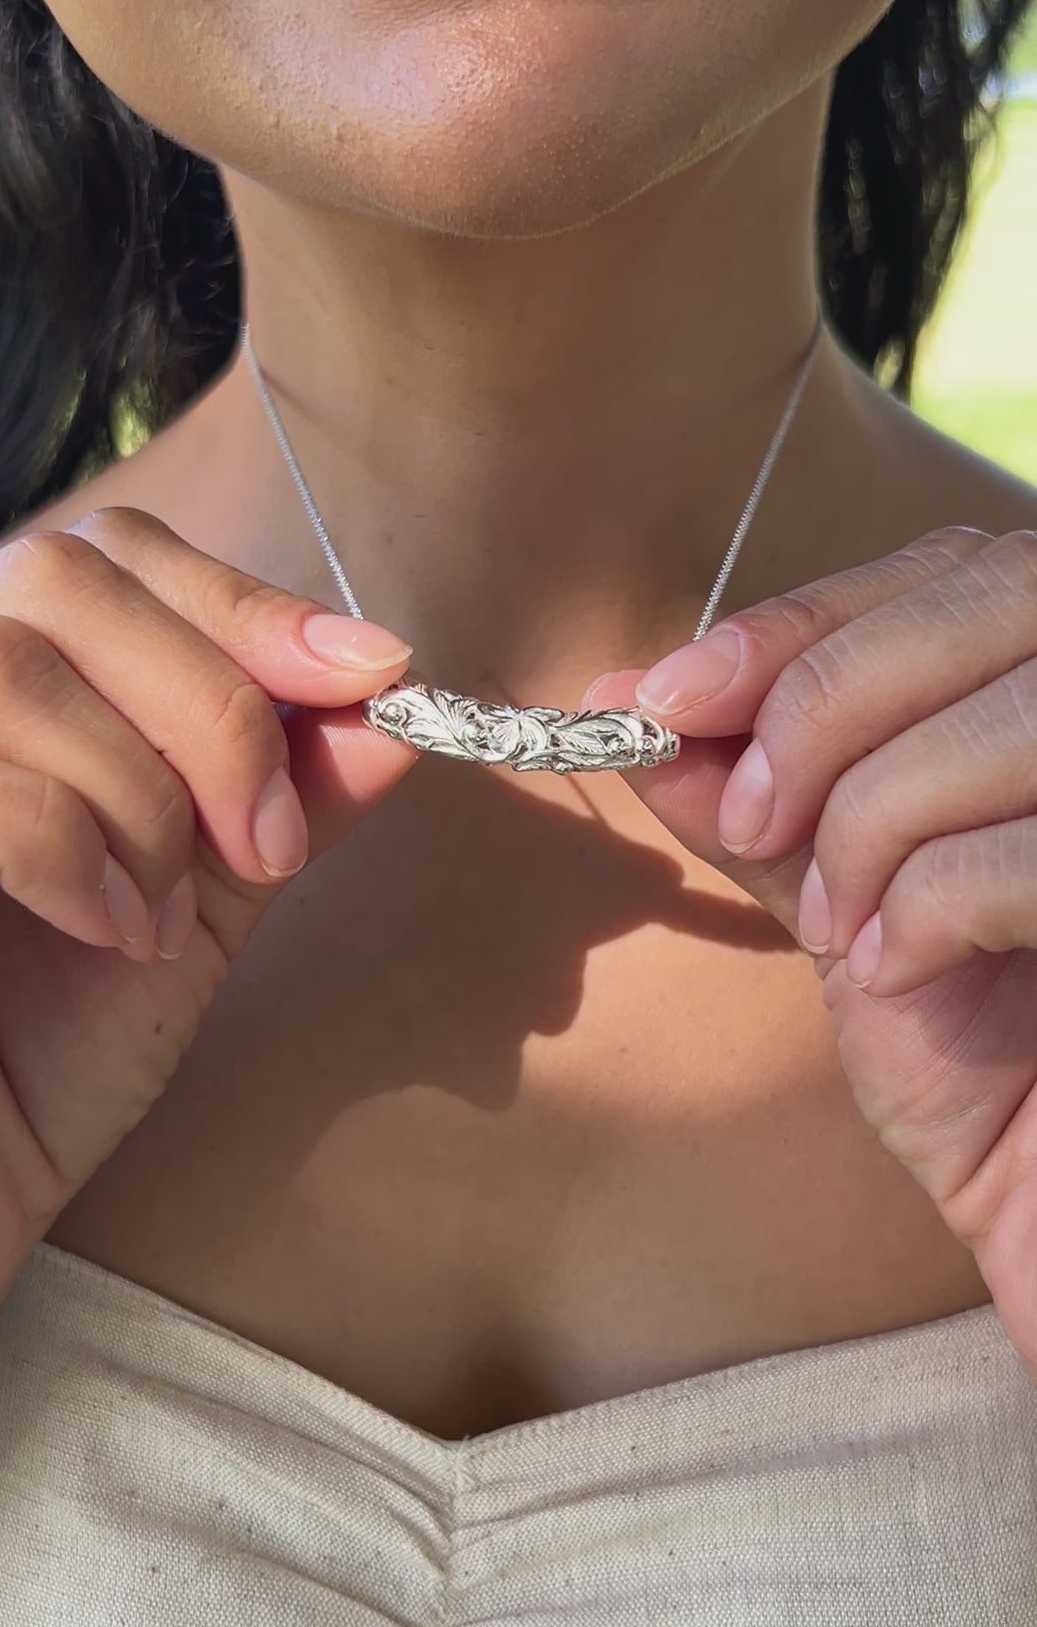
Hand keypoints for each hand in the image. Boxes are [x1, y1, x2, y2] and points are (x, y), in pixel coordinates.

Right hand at [0, 508, 414, 1362]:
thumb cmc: (49, 1052)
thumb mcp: (197, 907)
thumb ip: (282, 802)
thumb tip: (390, 715)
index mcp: (4, 682)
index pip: (113, 554)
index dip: (246, 603)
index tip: (372, 675)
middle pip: (64, 579)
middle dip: (211, 705)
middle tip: (265, 842)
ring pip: (13, 670)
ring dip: (141, 795)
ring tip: (161, 915)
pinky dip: (69, 853)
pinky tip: (107, 933)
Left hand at [584, 525, 1036, 1381]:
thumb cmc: (973, 1057)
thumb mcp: (847, 897)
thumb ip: (759, 793)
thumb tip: (629, 701)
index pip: (943, 570)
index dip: (798, 622)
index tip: (669, 694)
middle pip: (983, 600)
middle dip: (826, 707)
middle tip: (756, 820)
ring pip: (1009, 718)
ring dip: (875, 823)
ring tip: (848, 925)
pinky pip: (1025, 851)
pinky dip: (934, 908)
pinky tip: (908, 974)